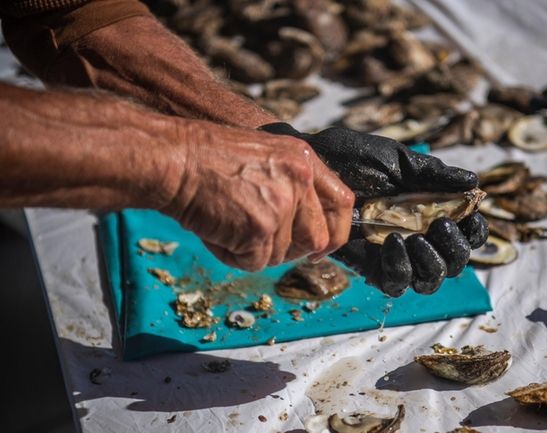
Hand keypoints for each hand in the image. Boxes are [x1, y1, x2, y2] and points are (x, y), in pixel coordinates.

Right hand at [162, 123, 353, 270]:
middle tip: (261, 243)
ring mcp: (281, 205)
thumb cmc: (205, 157)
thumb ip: (291, 184)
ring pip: (281, 254)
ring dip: (252, 250)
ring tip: (226, 223)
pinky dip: (232, 255)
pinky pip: (253, 262)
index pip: (341, 203)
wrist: (172, 159)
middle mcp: (299, 180)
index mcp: (303, 159)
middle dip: (291, 250)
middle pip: (317, 238)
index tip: (322, 247)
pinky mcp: (260, 229)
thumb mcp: (264, 156)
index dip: (336, 231)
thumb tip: (305, 224)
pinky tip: (216, 232)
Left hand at [261, 124, 488, 295]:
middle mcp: (418, 236)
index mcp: (431, 210)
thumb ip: (434, 174)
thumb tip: (473, 183)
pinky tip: (393, 242)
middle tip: (440, 225)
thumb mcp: (398, 160)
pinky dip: (401, 268)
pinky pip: (395, 283)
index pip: (467, 233)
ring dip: (432, 263)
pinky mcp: (370, 266)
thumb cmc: (353, 158)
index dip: (475, 232)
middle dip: (455, 249)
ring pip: (429, 281)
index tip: (469, 218)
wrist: (314, 165)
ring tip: (415, 237)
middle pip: (455, 263)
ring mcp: (395, 254)